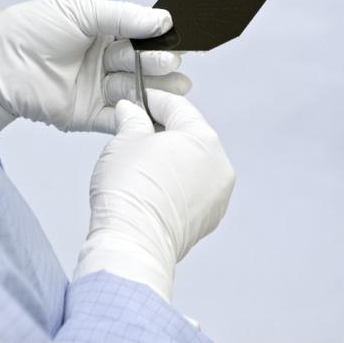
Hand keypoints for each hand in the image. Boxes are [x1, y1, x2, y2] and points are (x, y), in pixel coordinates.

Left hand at [0, 0, 189, 134]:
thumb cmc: (29, 31)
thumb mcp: (79, 12)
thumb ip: (122, 16)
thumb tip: (163, 20)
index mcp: (100, 32)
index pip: (138, 35)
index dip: (157, 38)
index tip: (176, 39)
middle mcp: (102, 61)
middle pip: (141, 64)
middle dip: (157, 63)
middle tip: (168, 62)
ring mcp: (96, 89)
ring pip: (135, 90)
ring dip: (155, 89)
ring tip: (175, 87)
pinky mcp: (88, 116)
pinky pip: (120, 118)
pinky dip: (140, 116)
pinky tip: (158, 112)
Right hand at [73, 91, 235, 301]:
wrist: (133, 243)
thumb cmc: (130, 190)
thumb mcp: (124, 141)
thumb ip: (132, 120)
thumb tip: (131, 111)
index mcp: (203, 139)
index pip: (177, 107)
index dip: (152, 100)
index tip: (136, 100)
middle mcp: (219, 165)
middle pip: (189, 136)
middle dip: (161, 131)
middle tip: (133, 130)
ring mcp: (217, 195)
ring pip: (192, 164)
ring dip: (169, 158)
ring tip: (139, 161)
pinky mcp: (209, 219)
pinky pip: (192, 189)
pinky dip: (175, 183)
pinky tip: (151, 186)